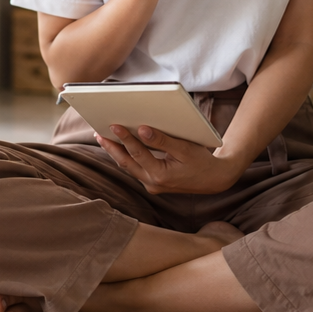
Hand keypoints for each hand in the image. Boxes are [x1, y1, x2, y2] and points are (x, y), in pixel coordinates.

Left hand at [95, 124, 245, 195]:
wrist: (214, 180)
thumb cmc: (201, 161)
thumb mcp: (184, 148)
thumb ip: (162, 141)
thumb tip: (142, 130)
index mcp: (161, 176)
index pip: (138, 153)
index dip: (125, 138)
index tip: (114, 125)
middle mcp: (153, 184)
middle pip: (127, 163)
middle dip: (112, 148)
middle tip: (98, 133)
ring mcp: (152, 186)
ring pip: (129, 167)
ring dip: (116, 153)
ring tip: (104, 138)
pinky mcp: (153, 184)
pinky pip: (136, 169)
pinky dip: (127, 157)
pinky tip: (120, 147)